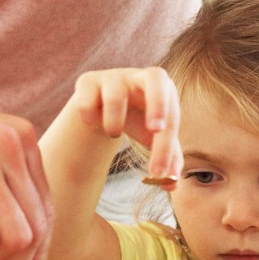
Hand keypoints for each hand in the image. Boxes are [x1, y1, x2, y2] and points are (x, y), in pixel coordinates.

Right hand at [68, 67, 181, 183]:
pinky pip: (87, 102)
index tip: (157, 171)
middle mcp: (140, 77)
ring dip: (114, 123)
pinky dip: (89, 118)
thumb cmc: (136, 120)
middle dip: (158, 104)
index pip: (171, 115)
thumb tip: (171, 183)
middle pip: (156, 77)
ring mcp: (113, 76)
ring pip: (115, 97)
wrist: (102, 104)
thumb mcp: (153, 139)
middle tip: (154, 131)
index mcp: (163, 89)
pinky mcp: (88, 81)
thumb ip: (167, 159)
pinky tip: (92, 121)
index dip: (166, 145)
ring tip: (113, 132)